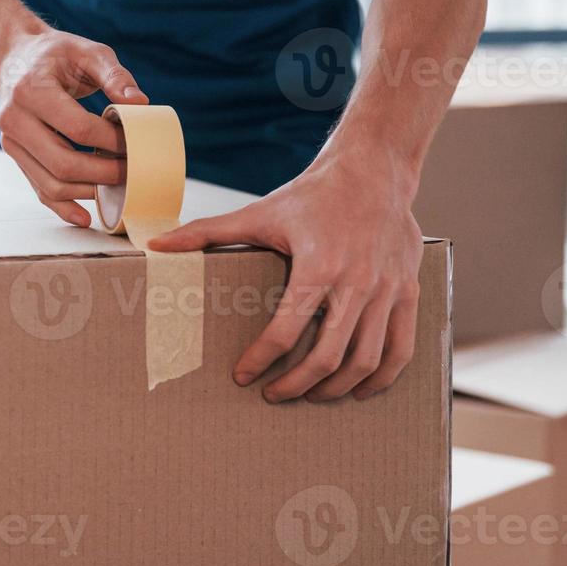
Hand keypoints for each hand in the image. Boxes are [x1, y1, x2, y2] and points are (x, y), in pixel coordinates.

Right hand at [0, 29, 148, 226]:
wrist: (14, 58)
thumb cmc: (55, 54)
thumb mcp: (87, 51)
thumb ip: (115, 75)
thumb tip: (141, 104)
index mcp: (31, 90)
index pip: (77, 128)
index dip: (111, 141)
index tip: (134, 142)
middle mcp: (14, 119)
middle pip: (63, 163)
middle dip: (104, 173)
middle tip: (132, 170)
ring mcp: (11, 141)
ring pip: (51, 183)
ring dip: (89, 192)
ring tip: (118, 186)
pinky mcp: (16, 155)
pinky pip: (38, 188)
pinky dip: (63, 206)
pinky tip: (86, 216)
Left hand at [148, 158, 421, 402]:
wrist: (372, 170)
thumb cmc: (312, 195)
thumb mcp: (260, 213)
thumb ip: (207, 232)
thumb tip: (158, 246)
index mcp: (317, 266)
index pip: (286, 330)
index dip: (261, 360)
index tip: (244, 376)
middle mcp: (356, 282)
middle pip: (328, 356)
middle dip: (297, 384)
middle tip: (274, 394)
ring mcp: (387, 289)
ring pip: (366, 359)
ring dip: (337, 387)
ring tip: (312, 395)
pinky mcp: (408, 291)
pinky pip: (401, 348)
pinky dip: (382, 377)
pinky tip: (361, 389)